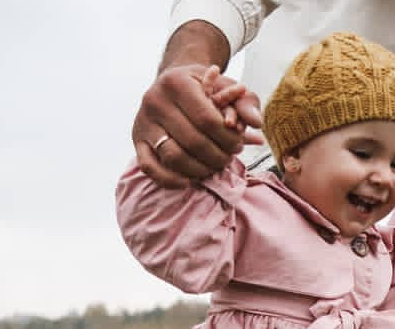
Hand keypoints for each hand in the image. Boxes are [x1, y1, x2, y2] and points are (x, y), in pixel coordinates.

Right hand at [133, 63, 263, 187]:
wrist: (173, 85)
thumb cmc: (205, 88)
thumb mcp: (227, 87)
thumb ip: (246, 103)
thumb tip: (257, 124)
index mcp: (177, 82)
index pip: (207, 120)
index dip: (227, 139)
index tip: (238, 144)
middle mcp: (154, 100)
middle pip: (192, 141)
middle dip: (217, 156)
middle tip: (229, 158)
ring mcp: (143, 122)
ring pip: (173, 156)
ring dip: (199, 169)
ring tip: (214, 166)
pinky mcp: (137, 141)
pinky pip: (149, 167)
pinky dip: (170, 179)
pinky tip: (189, 181)